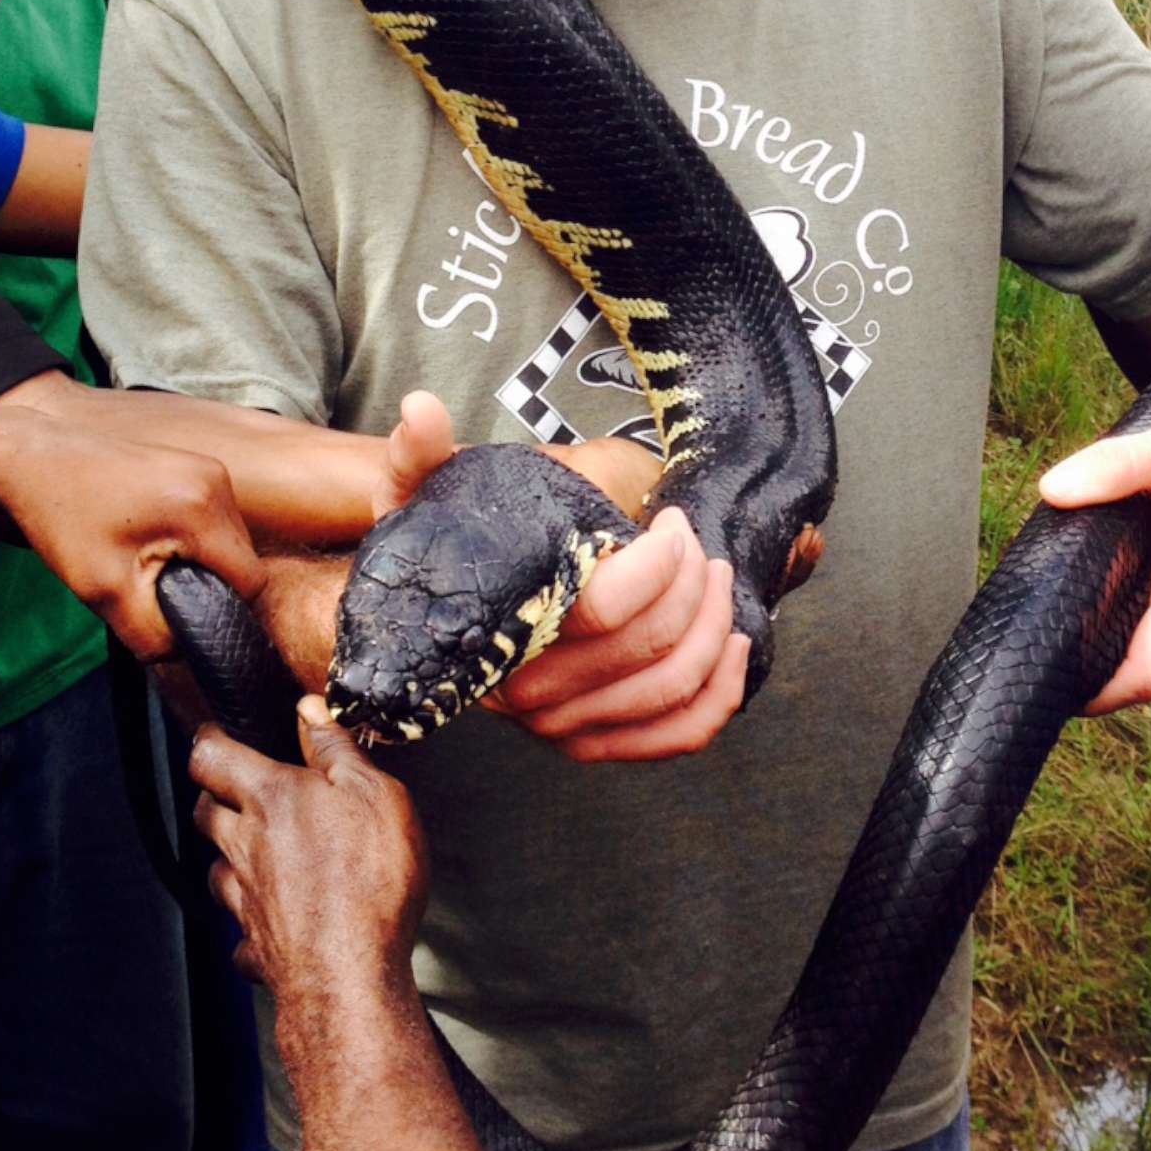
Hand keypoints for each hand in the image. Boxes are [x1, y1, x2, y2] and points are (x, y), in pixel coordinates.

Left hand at [0, 408, 262, 664]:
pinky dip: (190, 537)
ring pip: (228, 538)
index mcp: (202, 507)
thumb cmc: (62, 519)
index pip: (250, 580)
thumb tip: (183, 652)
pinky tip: (147, 537)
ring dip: (198, 560)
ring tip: (145, 558)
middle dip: (206, 583)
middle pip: (242, 558)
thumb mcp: (104, 592)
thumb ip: (153, 634)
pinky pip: (212, 517)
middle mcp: (216, 479)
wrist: (30, 461)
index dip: (221, 609)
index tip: (176, 612)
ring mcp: (206, 466)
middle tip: (151, 585)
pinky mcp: (193, 464)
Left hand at [189, 701, 426, 1001]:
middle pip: (205, 812)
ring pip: (218, 868)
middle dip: (215, 796)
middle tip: (235, 790)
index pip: (212, 757)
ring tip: (257, 854)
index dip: (209, 741)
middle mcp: (245, 846)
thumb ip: (337, 750)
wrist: (350, 975)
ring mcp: (245, 899)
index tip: (214, 734)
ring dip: (231, 857)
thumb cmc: (368, 881)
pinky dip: (252, 924)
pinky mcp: (256, 945)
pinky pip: (241, 931)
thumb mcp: (374, 793)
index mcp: (271, 799)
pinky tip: (274, 922)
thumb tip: (310, 711)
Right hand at [372, 396, 741, 762]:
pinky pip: (673, 735)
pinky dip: (718, 698)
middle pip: (648, 647)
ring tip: (716, 578)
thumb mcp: (417, 493)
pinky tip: (733, 647)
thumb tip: (420, 409)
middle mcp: (529, 691)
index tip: (669, 524)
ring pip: (669, 690)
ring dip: (713, 630)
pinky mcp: (589, 742)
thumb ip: (419, 451)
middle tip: (697, 544)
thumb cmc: (441, 546)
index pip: (604, 608)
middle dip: (693, 585)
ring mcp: (560, 725)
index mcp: (501, 627)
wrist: (425, 613)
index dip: (658, 562)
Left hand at [1039, 416, 1150, 711]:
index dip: (1095, 693)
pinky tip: (1106, 608)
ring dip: (1113, 649)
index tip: (1047, 678)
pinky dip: (1136, 636)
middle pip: (1139, 673)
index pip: (1145, 674)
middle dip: (1090, 665)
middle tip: (1041, 634)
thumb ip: (1118, 465)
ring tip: (1069, 615)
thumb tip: (1054, 489)